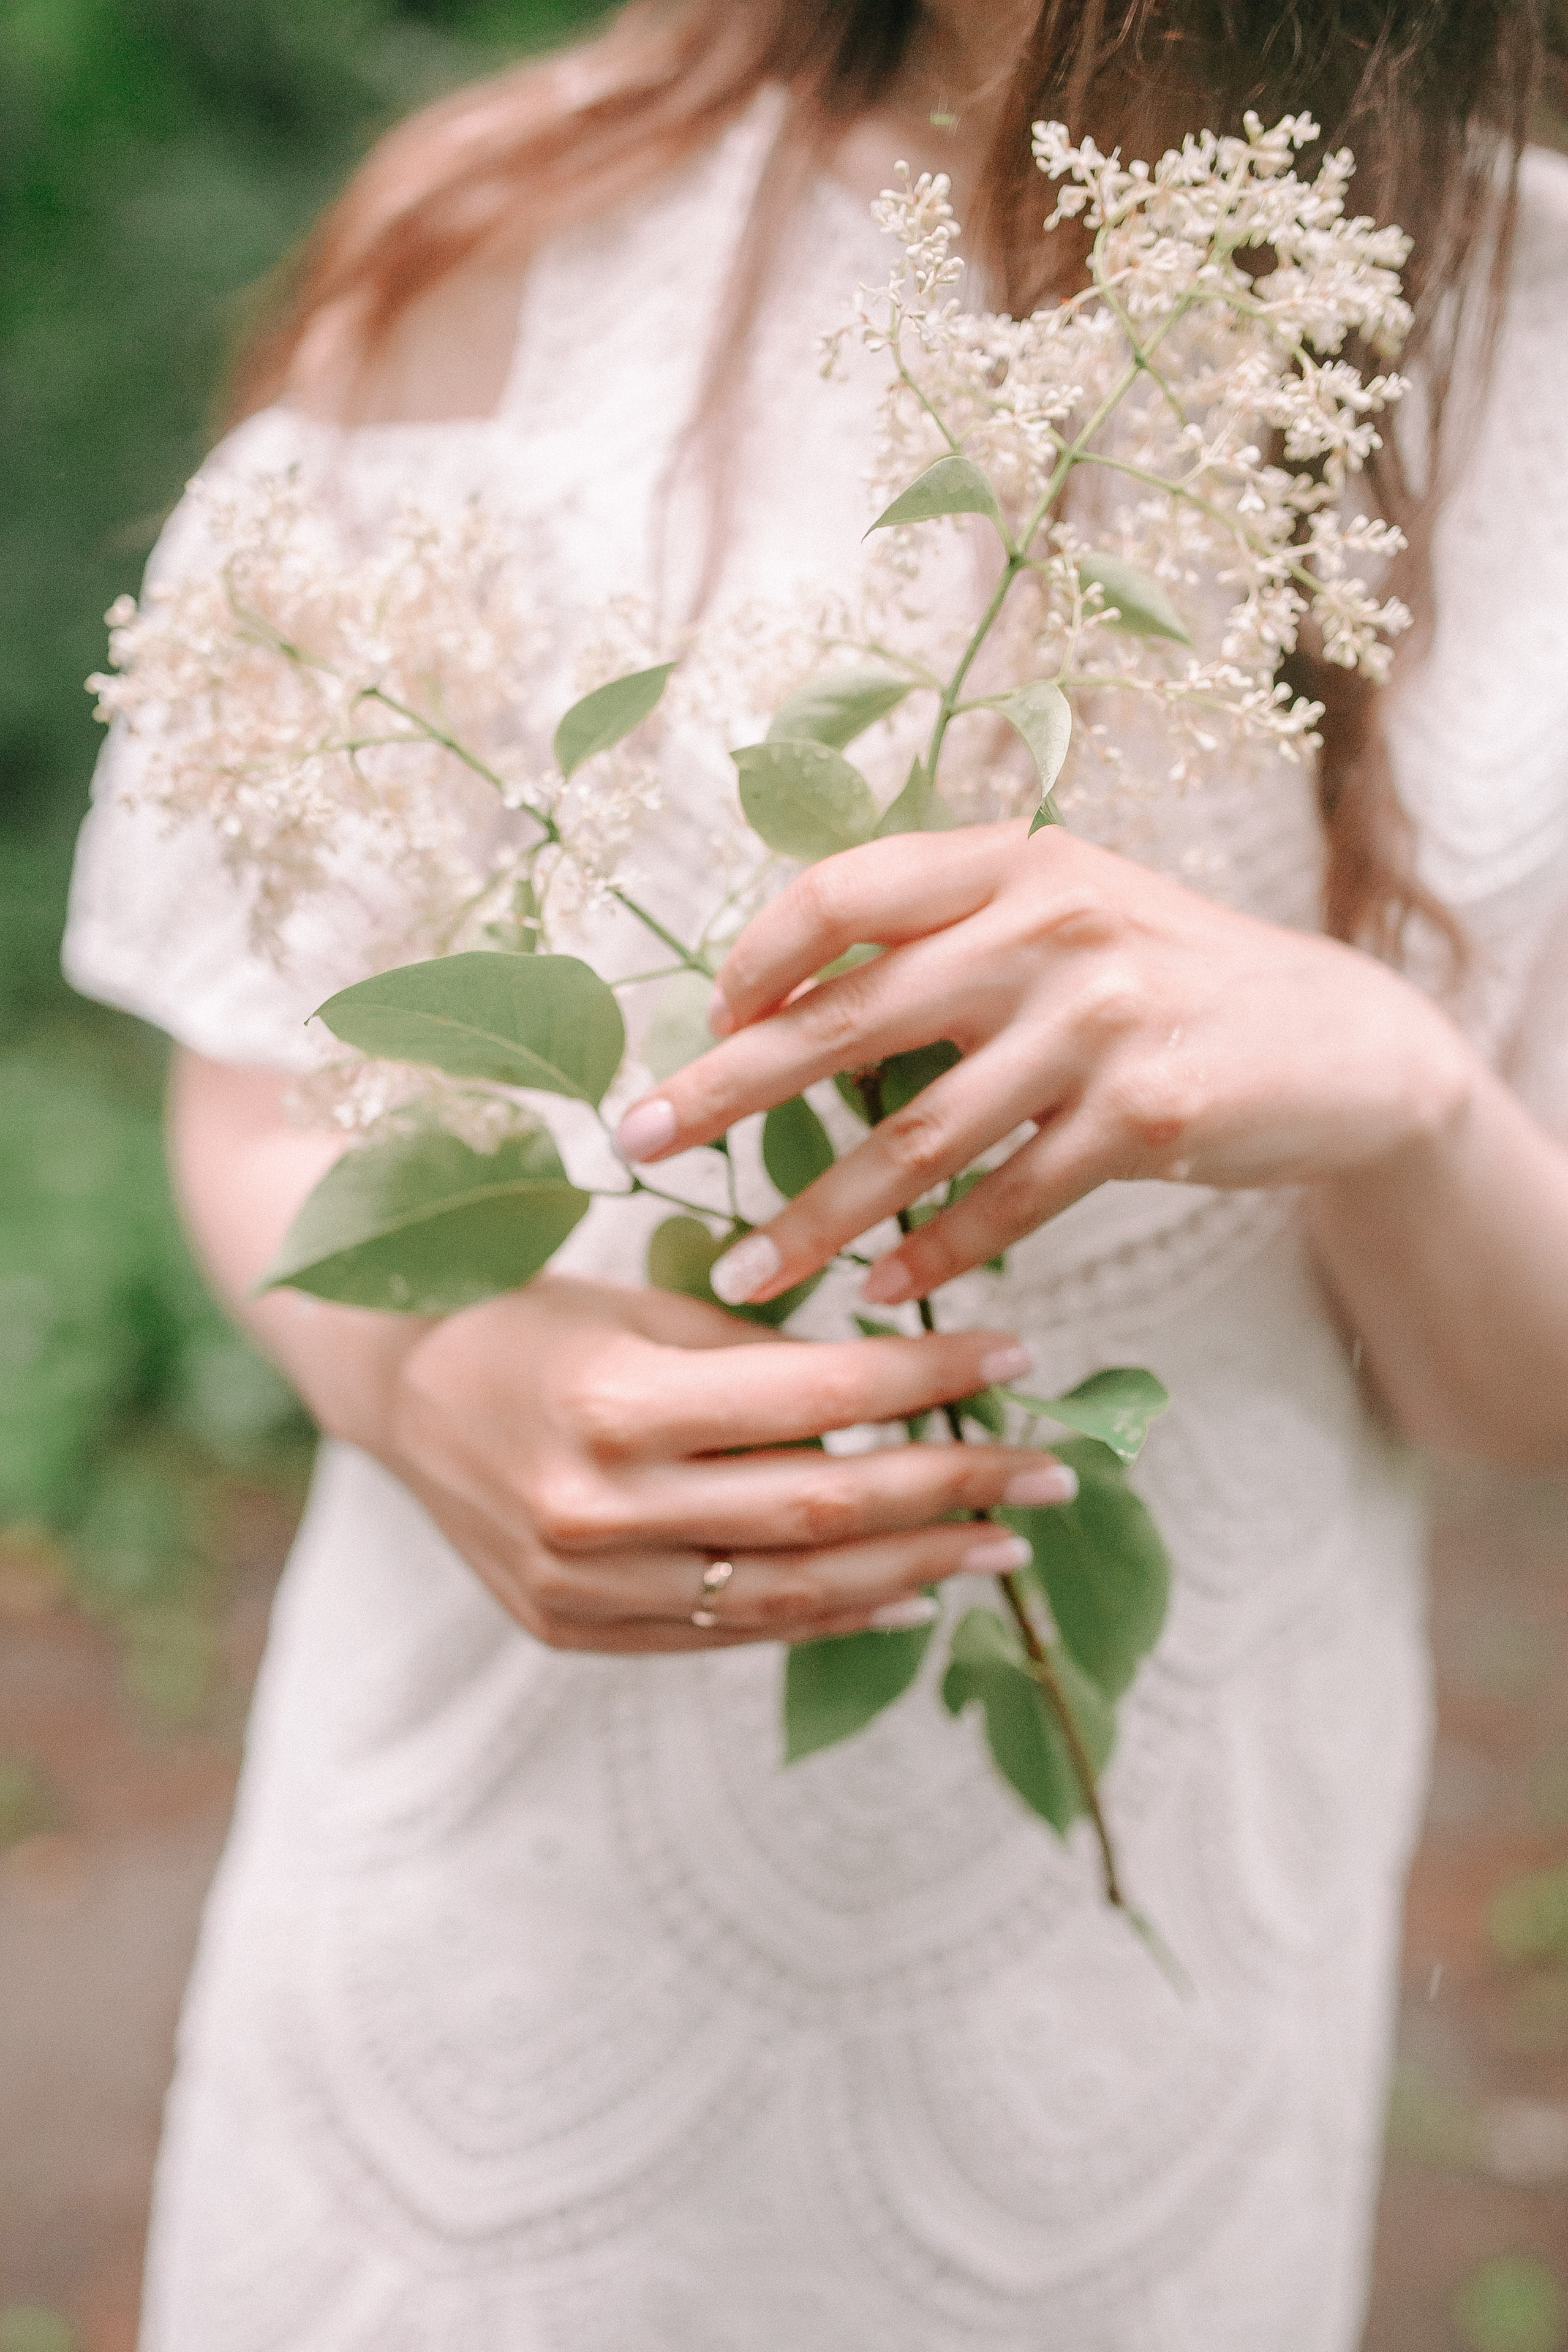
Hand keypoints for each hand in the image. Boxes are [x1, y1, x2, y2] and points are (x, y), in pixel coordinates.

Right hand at [381, 1273, 1071, 1653]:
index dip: (930, 1384)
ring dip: (916, 1569)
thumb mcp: (640, 1310)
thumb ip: (761, 1362)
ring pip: (791, 1591)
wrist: (393, 1387)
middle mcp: (600, 1506)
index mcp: (616, 1402)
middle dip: (954, 1487)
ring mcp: (586, 1584)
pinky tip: (906, 1592)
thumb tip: (902, 1397)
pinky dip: (829, 1614)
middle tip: (1051, 1467)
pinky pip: (730, 1631)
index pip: (818, 1401)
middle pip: (824, 1509)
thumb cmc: (528, 1318)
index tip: (1018, 1356)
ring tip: (1004, 1541)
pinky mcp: (575, 1628)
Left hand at [613, 820, 1472, 1305]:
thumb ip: (946, 938)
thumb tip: (782, 1003)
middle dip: (727, 1090)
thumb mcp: (1066, 916)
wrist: (1342, 1041)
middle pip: (847, 1019)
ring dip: (817, 1214)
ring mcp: (1101, 1019)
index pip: (843, 891)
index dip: (756, 956)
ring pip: (918, 1136)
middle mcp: (1049, 924)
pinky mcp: (1146, 1115)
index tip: (704, 1023)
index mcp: (1012, 861)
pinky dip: (932, 1255)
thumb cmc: (1170, 981)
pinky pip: (1005, 1199)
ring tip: (742, 1269)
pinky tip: (875, 1294)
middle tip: (636, 1142)